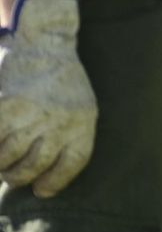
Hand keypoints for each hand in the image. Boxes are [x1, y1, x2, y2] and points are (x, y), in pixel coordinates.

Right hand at [0, 0, 96, 196]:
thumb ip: (70, 139)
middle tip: (11, 175)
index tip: (40, 190)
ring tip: (0, 164)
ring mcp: (32, 112)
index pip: (71, 164)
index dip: (54, 183)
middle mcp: (59, 120)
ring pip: (10, 155)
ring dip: (1, 165)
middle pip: (36, 164)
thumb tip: (45, 182)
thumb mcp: (83, 107)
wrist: (46, 41)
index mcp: (82, 123)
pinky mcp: (7, 103)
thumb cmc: (63, 81)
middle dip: (20, 176)